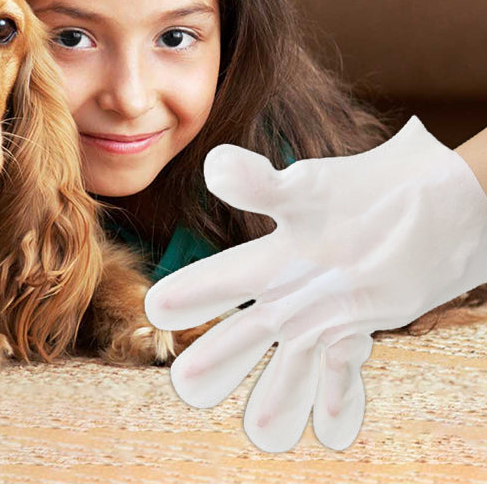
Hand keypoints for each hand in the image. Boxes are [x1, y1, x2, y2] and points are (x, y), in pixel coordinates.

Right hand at [145, 116, 486, 451]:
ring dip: (277, 394)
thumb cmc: (379, 188)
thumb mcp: (312, 190)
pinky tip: (331, 429)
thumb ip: (260, 183)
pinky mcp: (362, 321)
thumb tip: (216, 168)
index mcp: (275, 256)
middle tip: (187, 390)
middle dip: (220, 359)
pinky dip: (336, 396)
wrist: (445, 208)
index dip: (191, 295)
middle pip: (249, 331)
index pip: (222, 278)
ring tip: (263, 434)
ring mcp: (329, 306)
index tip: (157, 308)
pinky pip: (341, 366)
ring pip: (292, 358)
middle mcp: (295, 283)